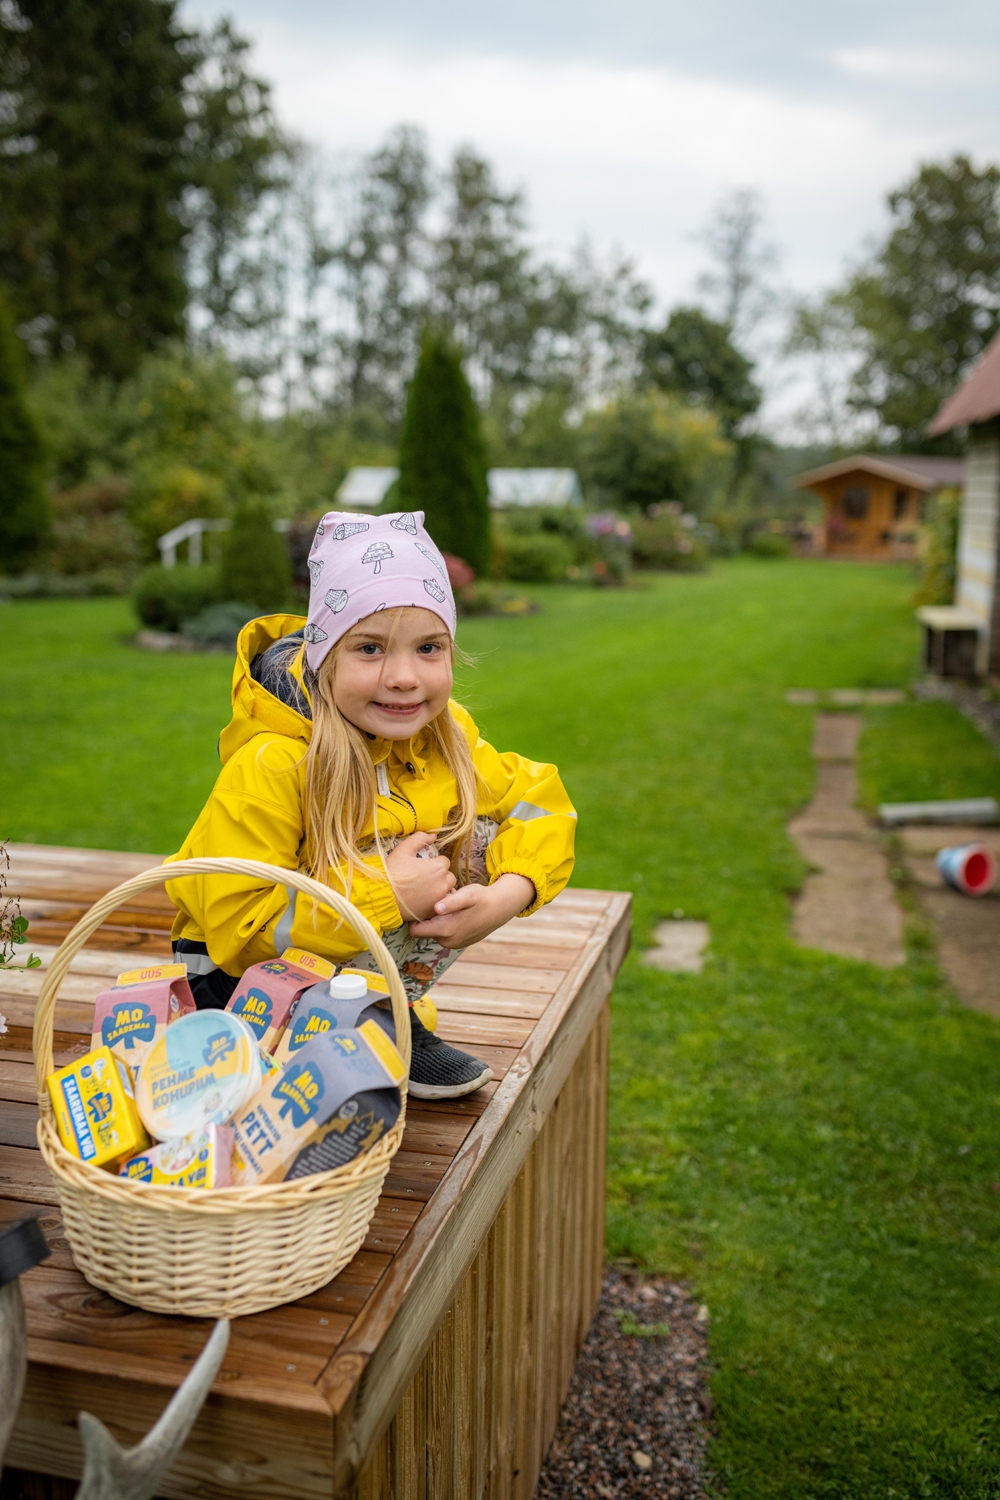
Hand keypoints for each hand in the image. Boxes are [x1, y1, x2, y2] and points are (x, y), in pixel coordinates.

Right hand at [385, 831, 455, 920]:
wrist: (380, 896)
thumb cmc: (391, 872)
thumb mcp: (403, 850)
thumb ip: (419, 839)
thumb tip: (433, 835)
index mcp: (437, 868)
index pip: (444, 861)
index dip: (434, 862)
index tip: (424, 866)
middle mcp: (442, 884)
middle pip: (449, 877)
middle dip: (440, 875)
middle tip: (425, 877)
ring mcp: (438, 899)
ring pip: (447, 891)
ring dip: (440, 888)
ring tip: (425, 888)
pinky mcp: (431, 911)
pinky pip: (439, 904)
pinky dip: (434, 901)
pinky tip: (422, 899)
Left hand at [408, 873, 535, 947]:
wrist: (500, 908)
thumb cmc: (482, 898)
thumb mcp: (467, 895)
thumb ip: (451, 902)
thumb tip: (436, 908)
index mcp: (445, 930)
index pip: (414, 930)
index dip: (414, 917)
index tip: (419, 904)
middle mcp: (447, 941)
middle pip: (424, 930)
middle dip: (428, 916)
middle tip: (440, 901)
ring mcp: (453, 944)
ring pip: (434, 931)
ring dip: (437, 919)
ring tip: (449, 905)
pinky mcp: (458, 944)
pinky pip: (444, 934)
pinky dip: (445, 923)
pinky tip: (456, 913)